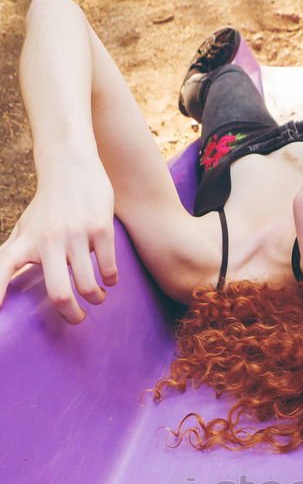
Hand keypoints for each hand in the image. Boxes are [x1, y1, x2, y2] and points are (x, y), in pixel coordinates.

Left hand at [0, 152, 117, 323]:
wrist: (69, 166)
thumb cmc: (47, 207)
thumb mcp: (25, 230)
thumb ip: (13, 258)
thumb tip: (1, 290)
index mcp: (26, 243)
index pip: (3, 269)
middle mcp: (48, 240)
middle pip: (60, 294)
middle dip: (73, 316)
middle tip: (78, 318)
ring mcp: (76, 234)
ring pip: (89, 286)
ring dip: (97, 298)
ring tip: (98, 296)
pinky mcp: (100, 228)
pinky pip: (109, 270)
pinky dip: (111, 280)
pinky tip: (109, 278)